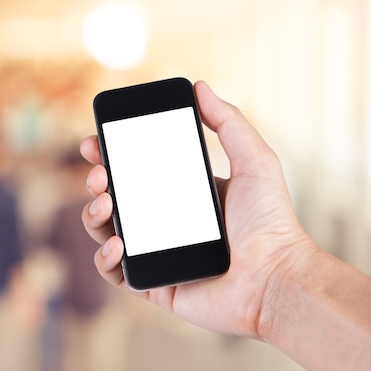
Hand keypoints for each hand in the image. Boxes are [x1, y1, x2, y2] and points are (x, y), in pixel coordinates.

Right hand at [80, 81, 316, 338]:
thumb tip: (200, 87)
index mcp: (183, 194)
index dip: (111, 156)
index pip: (137, 171)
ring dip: (94, 215)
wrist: (276, 278)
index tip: (95, 144)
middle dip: (97, 182)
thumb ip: (228, 121)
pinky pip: (115, 272)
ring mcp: (157, 253)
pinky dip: (105, 258)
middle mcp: (166, 222)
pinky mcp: (154, 284)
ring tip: (104, 203)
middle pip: (115, 198)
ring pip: (107, 232)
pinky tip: (117, 243)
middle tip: (99, 175)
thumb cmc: (271, 222)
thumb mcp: (253, 160)